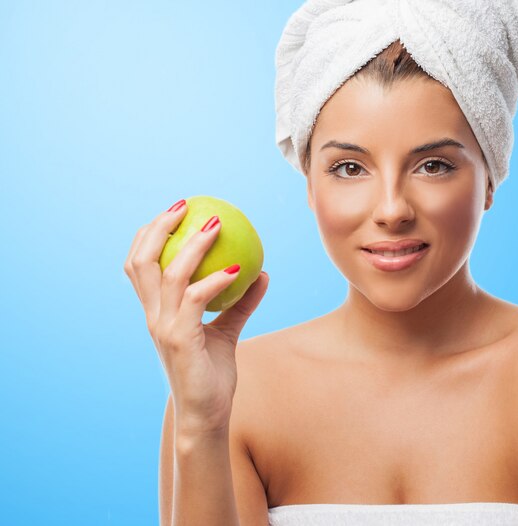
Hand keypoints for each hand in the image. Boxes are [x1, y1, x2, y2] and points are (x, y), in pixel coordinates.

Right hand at [123, 200, 268, 432]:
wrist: (205, 414)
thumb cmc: (210, 374)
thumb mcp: (226, 331)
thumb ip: (239, 303)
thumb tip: (261, 273)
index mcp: (156, 311)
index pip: (139, 264)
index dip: (149, 234)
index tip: (174, 211)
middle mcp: (152, 315)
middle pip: (141, 260)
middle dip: (158, 228)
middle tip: (185, 205)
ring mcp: (163, 327)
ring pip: (169, 274)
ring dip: (193, 245)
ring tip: (216, 225)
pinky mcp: (178, 340)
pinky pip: (195, 299)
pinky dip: (215, 280)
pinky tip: (239, 270)